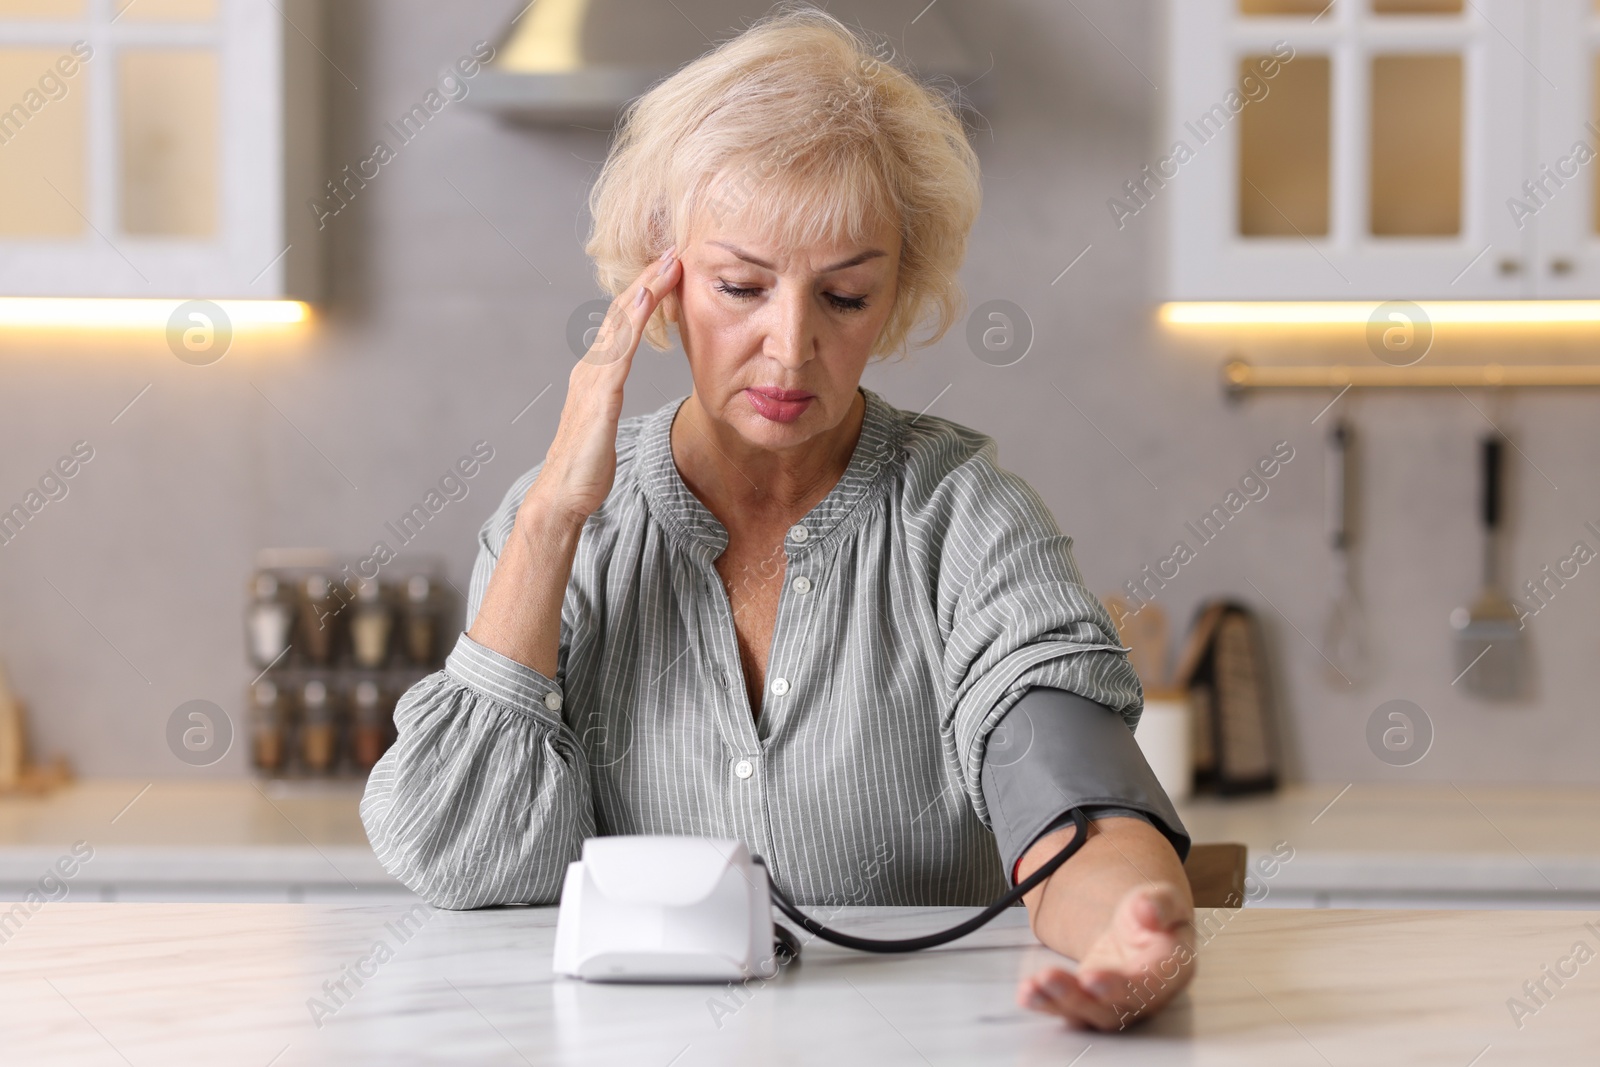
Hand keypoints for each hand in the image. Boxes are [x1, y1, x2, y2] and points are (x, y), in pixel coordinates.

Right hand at [529, 246, 682, 524]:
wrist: (563, 497)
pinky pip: (619, 351)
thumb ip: (611, 393)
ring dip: (644, 290)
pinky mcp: (599, 398)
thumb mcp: (604, 420)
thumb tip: (618, 378)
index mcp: (595, 372)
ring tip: (667, 262)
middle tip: (674, 248)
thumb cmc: (586, 465)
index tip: (671, 267)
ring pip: (620, 324)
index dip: (646, 292)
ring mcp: (593, 381)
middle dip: (647, 278)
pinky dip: (632, 323)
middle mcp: (591, 368)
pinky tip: (647, 301)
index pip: (623, 323)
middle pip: (621, 313)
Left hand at [1018, 882, 1194, 1029]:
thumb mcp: (1164, 900)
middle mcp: (1142, 998)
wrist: (1139, 930)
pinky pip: (1068, 1009)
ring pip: (1087, 1014)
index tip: (1092, 978)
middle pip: (1113, 1009)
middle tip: (1051, 980)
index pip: (1148, 986)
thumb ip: (1161, 904)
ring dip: (1057, 1003)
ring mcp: (1114, 1004)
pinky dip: (1046, 1003)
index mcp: (1169, 972)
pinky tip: (1027, 993)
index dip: (1121, 987)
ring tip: (1032, 988)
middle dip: (1078, 998)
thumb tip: (1149, 911)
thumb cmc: (1154, 919)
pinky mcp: (1089, 1002)